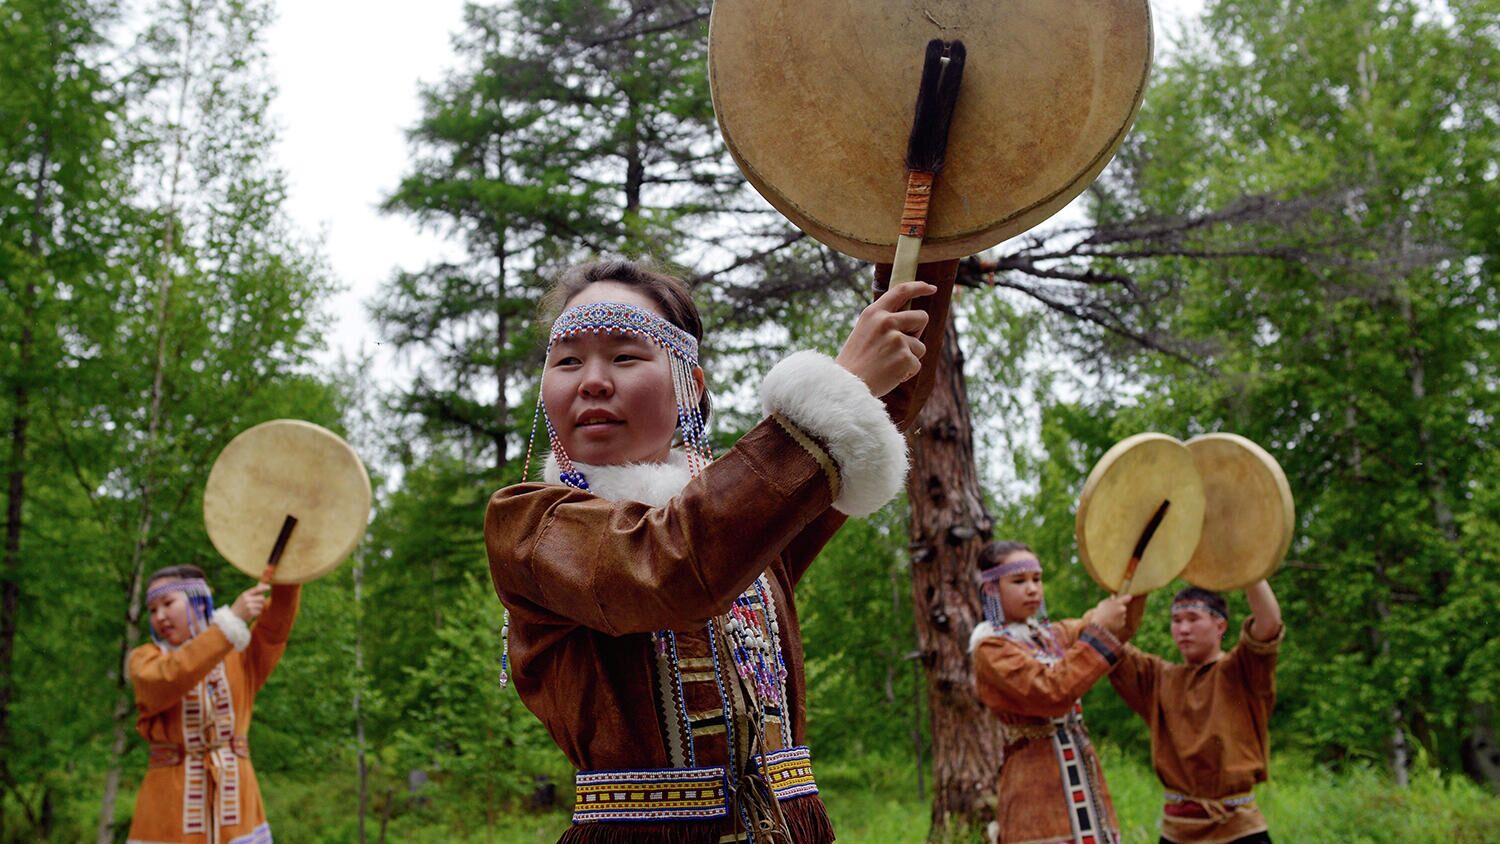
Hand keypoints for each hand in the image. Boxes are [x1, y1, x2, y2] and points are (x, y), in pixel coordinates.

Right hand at [232, 583, 270, 622]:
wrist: (233, 617)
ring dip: (259, 607)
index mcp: (245, 594)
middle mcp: (247, 599)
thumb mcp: (244, 597)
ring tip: (252, 608)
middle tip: (256, 603)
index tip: (268, 587)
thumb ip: (253, 591)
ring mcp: (249, 606)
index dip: (263, 588)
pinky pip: (260, 611)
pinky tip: (252, 613)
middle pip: (262, 598)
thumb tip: (261, 583)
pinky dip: (257, 612)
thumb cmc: (240, 605)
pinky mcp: (251, 613)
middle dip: (261, 601)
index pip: (256, 589)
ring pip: (261, 605)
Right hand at [835, 281, 935, 396]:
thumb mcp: (864, 331)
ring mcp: (896, 339)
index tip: (932, 288)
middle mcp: (886, 321)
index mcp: (874, 312)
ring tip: (887, 365)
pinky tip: (889, 375)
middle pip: (921, 317)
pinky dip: (907, 373)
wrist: (845, 385)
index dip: (919, 287)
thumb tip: (912, 320)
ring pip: (920, 346)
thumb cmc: (855, 362)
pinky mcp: (904, 357)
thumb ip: (884, 322)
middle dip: (918, 332)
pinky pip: (916, 364)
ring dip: (909, 357)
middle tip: (900, 347)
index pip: (901, 290)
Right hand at [1091, 595, 1132, 637]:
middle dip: (1118, 609)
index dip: (1128, 597)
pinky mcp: (1122, 624)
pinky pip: (1121, 622)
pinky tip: (1111, 622)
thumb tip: (1113, 596)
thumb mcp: (1103, 603)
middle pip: (1123, 608)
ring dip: (1118, 616)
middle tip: (1111, 611)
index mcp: (1118, 602)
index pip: (1127, 598)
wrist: (1100, 625)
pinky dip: (1117, 622)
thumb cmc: (1100, 612)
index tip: (1129, 596)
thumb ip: (1110, 600)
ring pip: (1122, 615)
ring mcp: (1123, 617)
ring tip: (1109, 618)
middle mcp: (1123, 609)